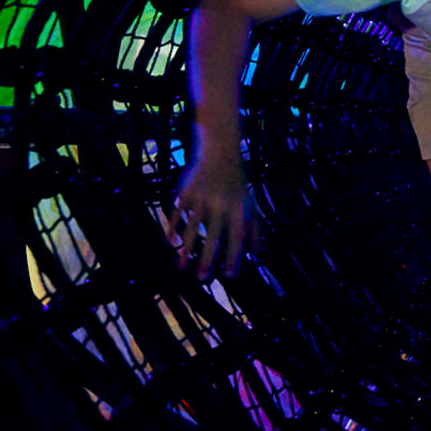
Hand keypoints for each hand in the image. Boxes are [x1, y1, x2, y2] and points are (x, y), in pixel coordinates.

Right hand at [172, 156, 256, 282]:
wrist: (220, 151)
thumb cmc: (237, 182)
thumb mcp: (250, 202)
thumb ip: (255, 228)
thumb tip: (259, 254)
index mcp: (239, 208)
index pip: (238, 237)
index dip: (235, 257)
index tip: (230, 275)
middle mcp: (221, 204)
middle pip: (214, 236)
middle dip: (208, 259)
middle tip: (202, 280)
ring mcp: (202, 197)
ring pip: (192, 228)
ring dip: (186, 250)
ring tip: (182, 267)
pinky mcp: (187, 191)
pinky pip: (177, 213)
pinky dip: (173, 228)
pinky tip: (171, 244)